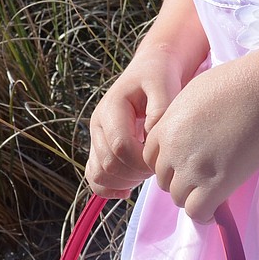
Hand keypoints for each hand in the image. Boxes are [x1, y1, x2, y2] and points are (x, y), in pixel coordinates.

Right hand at [85, 46, 184, 198]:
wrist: (150, 70)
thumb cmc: (158, 77)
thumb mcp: (164, 86)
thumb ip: (159, 113)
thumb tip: (150, 142)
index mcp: (111, 107)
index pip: (120, 146)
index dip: (142, 161)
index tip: (161, 159)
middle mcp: (98, 123)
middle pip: (109, 164)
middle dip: (136, 173)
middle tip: (158, 167)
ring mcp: (96, 137)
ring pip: (99, 174)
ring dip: (125, 182)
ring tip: (146, 173)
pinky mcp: (99, 147)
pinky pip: (94, 176)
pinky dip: (108, 189)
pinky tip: (128, 190)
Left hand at [141, 53, 258, 222]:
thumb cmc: (236, 84)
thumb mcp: (194, 95)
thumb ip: (181, 120)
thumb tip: (186, 136)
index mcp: (166, 126)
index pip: (150, 157)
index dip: (168, 162)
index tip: (185, 162)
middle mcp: (173, 149)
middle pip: (163, 180)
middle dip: (180, 179)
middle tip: (202, 175)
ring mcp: (192, 169)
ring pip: (178, 198)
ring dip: (193, 196)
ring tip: (212, 189)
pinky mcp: (215, 185)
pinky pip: (197, 212)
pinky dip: (205, 213)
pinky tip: (217, 205)